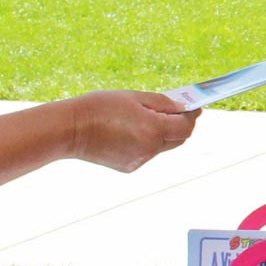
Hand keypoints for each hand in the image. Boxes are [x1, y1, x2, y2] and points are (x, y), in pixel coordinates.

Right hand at [67, 91, 198, 171]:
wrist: (71, 129)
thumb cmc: (100, 107)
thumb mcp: (134, 97)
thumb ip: (163, 103)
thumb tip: (183, 107)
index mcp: (153, 129)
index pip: (186, 126)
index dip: (192, 115)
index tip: (194, 106)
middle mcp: (150, 149)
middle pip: (179, 139)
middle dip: (181, 125)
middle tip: (177, 111)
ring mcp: (140, 160)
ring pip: (163, 146)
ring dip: (162, 133)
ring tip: (145, 118)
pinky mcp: (129, 167)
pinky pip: (147, 153)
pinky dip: (147, 142)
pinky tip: (129, 131)